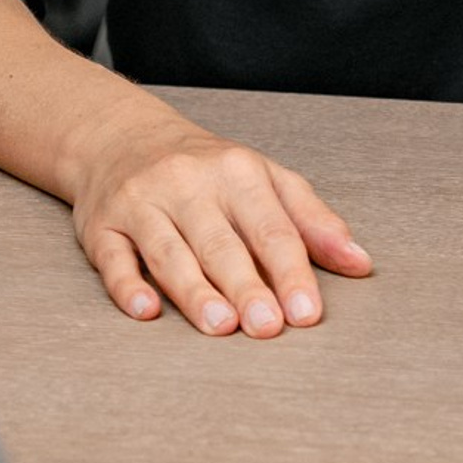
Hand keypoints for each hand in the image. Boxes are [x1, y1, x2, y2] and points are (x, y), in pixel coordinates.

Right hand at [65, 92, 371, 336]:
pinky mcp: (101, 226)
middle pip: (219, 242)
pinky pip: (113, 258)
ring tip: (219, 325)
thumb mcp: (266, 180)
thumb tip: (361, 262)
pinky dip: (128, 285)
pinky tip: (146, 310)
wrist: (122, 137)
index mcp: (236, 172)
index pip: (269, 227)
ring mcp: (141, 203)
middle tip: (266, 325)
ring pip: (168, 251)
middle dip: (245, 285)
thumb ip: (313, 221)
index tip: (306, 311)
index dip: (290, 271)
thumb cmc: (206, 170)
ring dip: (194, 290)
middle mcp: (187, 184)